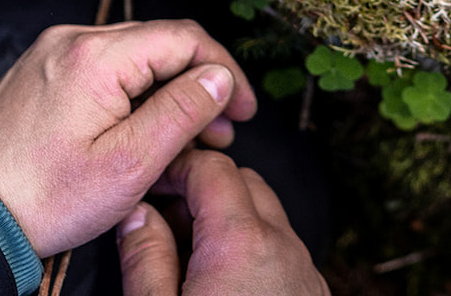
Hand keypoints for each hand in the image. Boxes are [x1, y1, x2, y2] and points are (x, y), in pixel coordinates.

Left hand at [0, 20, 256, 254]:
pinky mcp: (41, 72)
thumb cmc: (42, 199)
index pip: (187, 39)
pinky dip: (135, 93)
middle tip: (221, 133)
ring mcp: (53, 53)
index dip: (225, 72)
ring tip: (186, 138)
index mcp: (96, 56)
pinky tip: (143, 130)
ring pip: (135, 57)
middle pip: (162, 44)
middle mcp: (72, 40)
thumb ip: (182, 112)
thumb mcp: (128, 164)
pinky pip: (105, 69)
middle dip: (200, 85)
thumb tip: (220, 76)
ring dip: (169, 91)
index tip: (243, 112)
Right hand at [118, 150, 328, 295]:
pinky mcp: (313, 290)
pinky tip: (223, 280)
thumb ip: (144, 258)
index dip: (178, 167)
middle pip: (244, 183)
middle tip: (165, 221)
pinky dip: (253, 248)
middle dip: (204, 191)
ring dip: (229, 220)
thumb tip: (138, 216)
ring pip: (267, 216)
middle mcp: (281, 245)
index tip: (153, 184)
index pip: (212, 168)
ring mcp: (304, 269)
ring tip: (189, 255)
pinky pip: (284, 249)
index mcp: (239, 243)